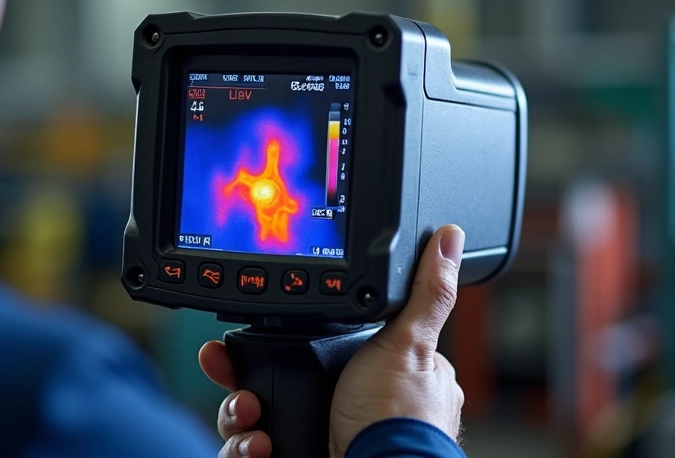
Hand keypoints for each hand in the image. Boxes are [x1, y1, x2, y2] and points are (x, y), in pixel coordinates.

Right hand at [199, 225, 465, 457]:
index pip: (309, 344)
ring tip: (248, 411)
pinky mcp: (290, 456)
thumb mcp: (410, 345)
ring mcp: (314, 431)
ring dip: (238, 411)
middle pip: (270, 378)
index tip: (244, 333)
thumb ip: (426, 293)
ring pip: (251, 414)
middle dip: (242, 374)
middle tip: (227, 370)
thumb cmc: (400, 423)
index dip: (275, 335)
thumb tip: (447, 239)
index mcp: (368, 373)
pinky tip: (258, 441)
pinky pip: (248, 450)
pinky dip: (245, 446)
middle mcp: (339, 403)